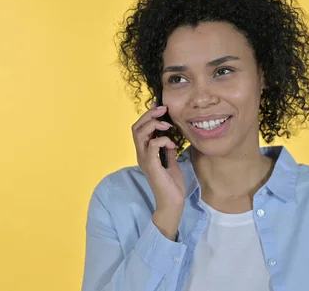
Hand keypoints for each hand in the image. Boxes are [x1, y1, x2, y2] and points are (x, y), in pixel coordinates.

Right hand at [131, 102, 184, 239]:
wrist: (172, 202)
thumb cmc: (171, 184)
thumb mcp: (171, 162)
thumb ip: (167, 150)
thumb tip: (170, 138)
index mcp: (145, 152)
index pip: (140, 128)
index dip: (148, 115)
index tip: (160, 106)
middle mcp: (141, 154)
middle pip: (136, 127)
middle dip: (149, 114)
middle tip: (163, 109)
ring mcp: (145, 160)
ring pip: (140, 133)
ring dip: (154, 124)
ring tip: (167, 126)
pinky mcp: (151, 166)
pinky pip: (152, 145)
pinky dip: (162, 140)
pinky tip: (172, 144)